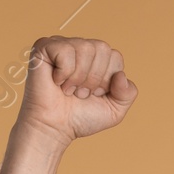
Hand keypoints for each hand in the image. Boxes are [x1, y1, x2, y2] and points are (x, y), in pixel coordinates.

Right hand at [15, 36, 137, 149]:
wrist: (55, 128)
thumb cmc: (81, 118)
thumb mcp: (115, 110)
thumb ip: (128, 93)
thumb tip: (121, 75)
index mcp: (97, 58)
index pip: (115, 56)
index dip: (107, 80)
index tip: (94, 94)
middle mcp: (80, 47)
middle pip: (102, 48)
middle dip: (95, 78)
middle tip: (80, 92)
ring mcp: (62, 45)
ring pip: (85, 48)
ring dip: (79, 77)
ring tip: (69, 89)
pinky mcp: (44, 46)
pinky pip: (65, 51)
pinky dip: (64, 72)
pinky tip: (57, 82)